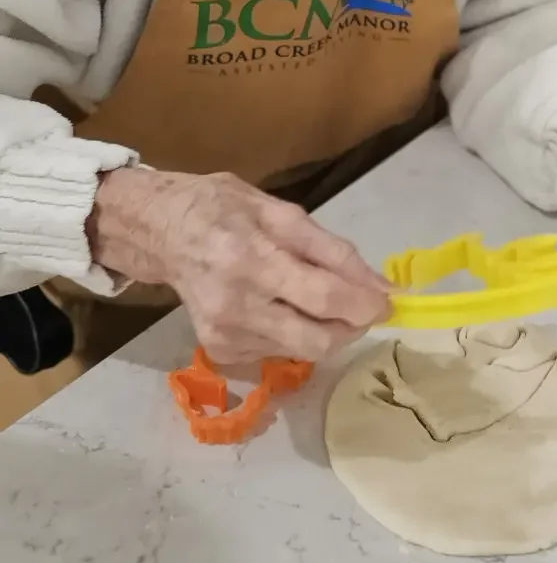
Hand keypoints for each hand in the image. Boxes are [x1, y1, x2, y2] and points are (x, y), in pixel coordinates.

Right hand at [89, 166, 390, 363]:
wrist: (161, 232)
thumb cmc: (223, 210)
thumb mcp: (280, 212)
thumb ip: (332, 250)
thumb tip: (381, 286)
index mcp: (251, 258)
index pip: (322, 297)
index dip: (365, 304)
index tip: (389, 301)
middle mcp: (235, 304)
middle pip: (317, 339)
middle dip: (351, 326)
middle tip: (361, 305)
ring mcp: (224, 333)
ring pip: (302, 350)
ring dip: (324, 328)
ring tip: (311, 296)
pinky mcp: (219, 350)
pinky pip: (279, 352)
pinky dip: (294, 333)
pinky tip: (278, 306)